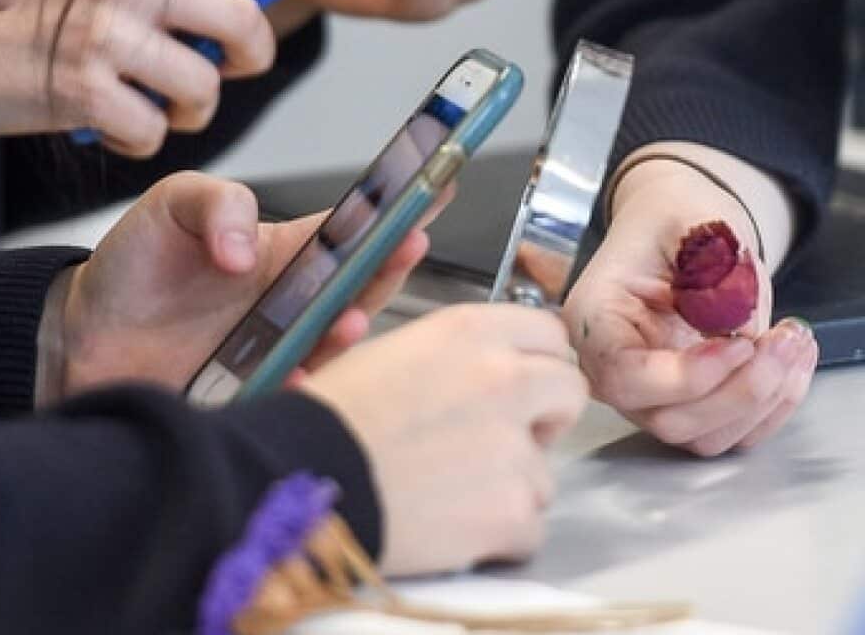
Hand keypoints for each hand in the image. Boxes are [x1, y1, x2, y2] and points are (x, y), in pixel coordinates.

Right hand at [0, 0, 274, 156]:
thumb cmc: (7, 10)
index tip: (223, 24)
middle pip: (240, 18)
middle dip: (248, 56)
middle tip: (225, 69)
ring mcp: (107, 31)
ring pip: (205, 85)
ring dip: (190, 108)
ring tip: (157, 106)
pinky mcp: (84, 90)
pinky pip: (154, 130)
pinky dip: (139, 139)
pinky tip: (112, 126)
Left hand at [59, 171, 443, 391]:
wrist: (79, 337)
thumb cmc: (131, 266)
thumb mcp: (171, 204)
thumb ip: (218, 205)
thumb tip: (246, 251)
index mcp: (282, 254)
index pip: (351, 231)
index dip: (394, 212)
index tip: (434, 190)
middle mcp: (289, 305)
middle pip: (358, 289)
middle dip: (389, 269)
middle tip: (407, 247)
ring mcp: (274, 352)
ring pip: (332, 346)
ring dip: (349, 331)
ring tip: (352, 315)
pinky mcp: (250, 395)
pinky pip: (289, 394)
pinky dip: (301, 384)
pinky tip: (301, 369)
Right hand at [302, 304, 586, 574]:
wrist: (298, 477)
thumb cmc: (326, 417)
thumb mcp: (387, 354)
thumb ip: (453, 357)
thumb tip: (485, 372)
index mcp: (470, 333)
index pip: (549, 334)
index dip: (534, 362)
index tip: (519, 386)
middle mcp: (503, 379)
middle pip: (569, 391)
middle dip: (541, 417)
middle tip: (495, 439)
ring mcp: (513, 448)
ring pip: (546, 470)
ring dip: (510, 483)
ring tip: (450, 492)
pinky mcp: (511, 511)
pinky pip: (529, 526)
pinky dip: (497, 534)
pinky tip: (450, 527)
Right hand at [564, 155, 818, 456]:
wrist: (681, 232)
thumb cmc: (674, 223)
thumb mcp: (692, 222)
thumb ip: (712, 268)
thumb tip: (737, 328)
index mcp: (595, 321)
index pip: (623, 377)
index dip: (686, 376)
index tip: (739, 343)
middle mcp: (612, 370)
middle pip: (667, 419)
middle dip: (740, 390)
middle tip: (782, 339)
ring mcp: (649, 395)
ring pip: (702, 437)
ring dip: (764, 399)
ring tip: (792, 341)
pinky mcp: (688, 406)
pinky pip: (731, 434)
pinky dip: (774, 407)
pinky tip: (790, 361)